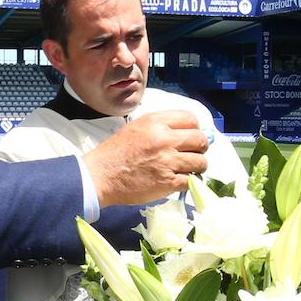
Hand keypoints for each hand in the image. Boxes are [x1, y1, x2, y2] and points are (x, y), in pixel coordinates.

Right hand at [84, 110, 207, 204]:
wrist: (100, 176)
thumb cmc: (115, 152)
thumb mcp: (136, 127)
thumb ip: (160, 126)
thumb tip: (188, 131)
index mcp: (156, 122)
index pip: (191, 119)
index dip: (195, 128)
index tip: (191, 137)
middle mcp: (164, 139)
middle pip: (200, 140)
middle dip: (200, 148)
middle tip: (194, 154)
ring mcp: (167, 161)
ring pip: (200, 162)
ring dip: (198, 166)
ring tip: (189, 169)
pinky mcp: (167, 182)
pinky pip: (191, 180)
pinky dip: (189, 182)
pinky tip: (181, 181)